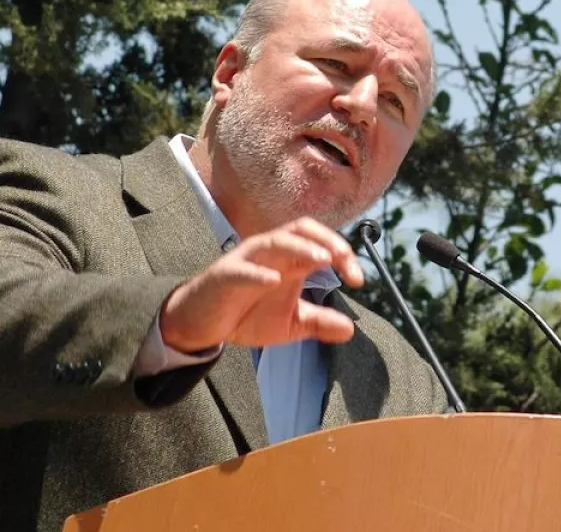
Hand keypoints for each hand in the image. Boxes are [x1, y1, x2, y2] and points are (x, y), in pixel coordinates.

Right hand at [159, 217, 364, 352]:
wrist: (202, 324)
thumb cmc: (246, 314)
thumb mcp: (290, 322)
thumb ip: (319, 322)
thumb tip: (351, 330)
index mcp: (289, 259)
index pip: (321, 243)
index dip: (343, 254)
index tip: (359, 280)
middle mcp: (271, 253)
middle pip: (301, 229)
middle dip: (327, 240)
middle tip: (343, 260)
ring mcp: (247, 261)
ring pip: (275, 241)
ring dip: (300, 248)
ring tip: (322, 260)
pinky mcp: (224, 276)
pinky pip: (241, 270)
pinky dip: (258, 273)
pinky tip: (275, 281)